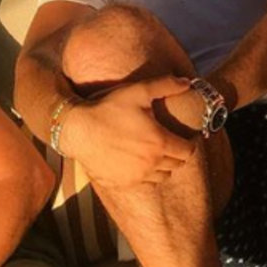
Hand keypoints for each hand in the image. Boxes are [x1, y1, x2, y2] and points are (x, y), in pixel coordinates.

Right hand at [59, 76, 197, 187]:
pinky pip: (144, 184)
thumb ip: (166, 85)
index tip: (185, 137)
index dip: (189, 143)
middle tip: (171, 142)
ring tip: (156, 152)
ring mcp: (136, 177)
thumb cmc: (108, 108)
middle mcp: (150, 164)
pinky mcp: (121, 184)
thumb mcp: (138, 91)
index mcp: (159, 142)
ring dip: (164, 166)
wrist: (77, 128)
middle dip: (178, 154)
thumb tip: (187, 82)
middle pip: (177, 165)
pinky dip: (147, 175)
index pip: (188, 152)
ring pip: (162, 177)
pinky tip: (139, 162)